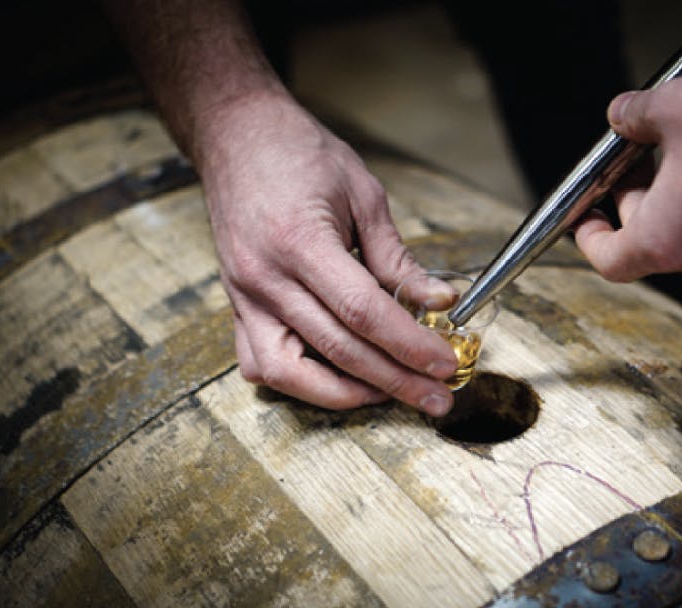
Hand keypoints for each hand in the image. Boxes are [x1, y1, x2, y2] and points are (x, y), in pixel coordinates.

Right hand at [198, 92, 457, 414]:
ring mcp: (244, 297)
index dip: (409, 345)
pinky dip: (300, 381)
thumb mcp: (363, 194)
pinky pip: (261, 363)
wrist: (236, 135)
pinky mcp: (236, 305)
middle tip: (436, 399)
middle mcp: (265, 278)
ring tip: (388, 393)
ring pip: (290, 373)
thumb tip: (438, 302)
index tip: (444, 365)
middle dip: (395, 381)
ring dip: (344, 393)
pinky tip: (337, 379)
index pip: (364, 313)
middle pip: (338, 350)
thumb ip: (397, 258)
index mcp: (301, 243)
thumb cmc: (299, 153)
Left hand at [575, 61, 681, 283]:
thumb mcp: (673, 106)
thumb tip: (622, 116)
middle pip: (651, 239)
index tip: (586, 214)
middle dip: (639, 196)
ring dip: (680, 196)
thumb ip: (633, 116)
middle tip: (638, 155)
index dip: (590, 237)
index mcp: (666, 241)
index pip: (609, 261)